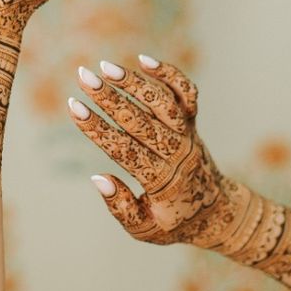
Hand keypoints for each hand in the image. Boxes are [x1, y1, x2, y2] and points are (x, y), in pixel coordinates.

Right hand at [67, 57, 290, 290]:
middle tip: (83, 77)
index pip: (124, 149)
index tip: (74, 107)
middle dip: (110, 97)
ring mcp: (188, 134)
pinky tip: (143, 60)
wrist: (216, 213)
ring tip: (105, 66)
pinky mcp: (193, 123)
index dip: (97, 127)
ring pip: (164, 102)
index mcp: (162, 181)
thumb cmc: (172, 222)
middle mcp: (177, 153)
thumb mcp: (144, 229)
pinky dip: (169, 75)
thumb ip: (120, 207)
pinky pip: (186, 93)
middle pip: (141, 120)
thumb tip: (98, 178)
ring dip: (135, 82)